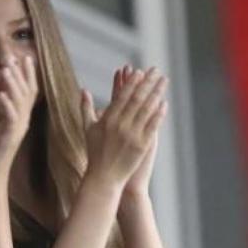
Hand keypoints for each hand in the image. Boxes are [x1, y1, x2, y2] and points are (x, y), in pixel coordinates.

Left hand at [0, 56, 38, 179]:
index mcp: (20, 118)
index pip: (27, 91)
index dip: (27, 74)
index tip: (24, 57)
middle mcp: (23, 121)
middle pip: (27, 93)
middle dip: (22, 74)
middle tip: (16, 57)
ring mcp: (18, 129)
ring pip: (19, 102)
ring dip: (13, 85)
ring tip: (6, 69)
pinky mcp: (9, 137)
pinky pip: (10, 118)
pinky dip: (6, 104)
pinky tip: (0, 93)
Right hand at [81, 66, 166, 191]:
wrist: (104, 177)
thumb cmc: (94, 153)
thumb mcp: (87, 129)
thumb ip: (85, 108)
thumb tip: (83, 90)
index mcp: (108, 119)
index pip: (122, 96)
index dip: (131, 82)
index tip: (139, 71)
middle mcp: (120, 125)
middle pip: (137, 99)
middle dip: (147, 82)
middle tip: (156, 70)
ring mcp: (132, 135)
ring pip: (147, 109)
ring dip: (156, 93)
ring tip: (163, 81)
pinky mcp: (142, 145)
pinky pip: (153, 126)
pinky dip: (159, 114)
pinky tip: (164, 103)